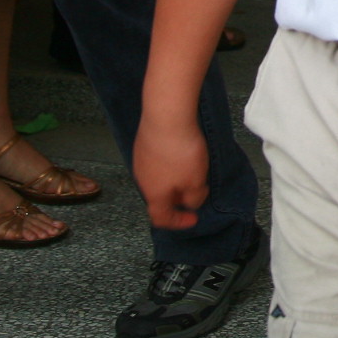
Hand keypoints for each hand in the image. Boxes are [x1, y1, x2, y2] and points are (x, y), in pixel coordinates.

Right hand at [133, 112, 209, 231]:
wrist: (166, 115)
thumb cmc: (181, 150)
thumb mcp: (196, 181)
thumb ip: (194, 198)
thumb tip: (191, 202)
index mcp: (154, 194)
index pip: (161, 218)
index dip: (178, 222)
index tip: (193, 218)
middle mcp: (142, 179)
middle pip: (158, 198)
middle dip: (177, 198)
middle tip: (194, 192)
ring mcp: (141, 160)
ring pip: (157, 178)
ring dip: (174, 180)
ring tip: (191, 170)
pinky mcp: (143, 143)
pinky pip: (157, 161)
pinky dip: (169, 164)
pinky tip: (181, 153)